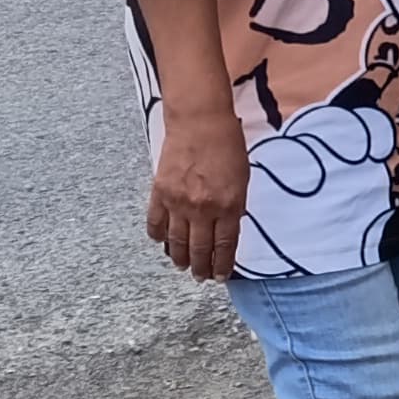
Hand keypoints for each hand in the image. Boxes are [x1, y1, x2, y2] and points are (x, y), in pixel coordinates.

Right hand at [146, 102, 245, 281]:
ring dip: (180, 258)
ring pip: (177, 242)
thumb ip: (235, 207)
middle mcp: (203, 208)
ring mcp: (179, 202)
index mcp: (229, 205)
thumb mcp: (243, 179)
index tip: (220, 277)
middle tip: (201, 277)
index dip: (222, 265)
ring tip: (182, 266)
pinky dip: (158, 237)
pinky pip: (156, 223)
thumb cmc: (227, 145)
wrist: (200, 120)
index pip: (224, 246)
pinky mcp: (160, 192)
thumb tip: (226, 231)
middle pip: (200, 249)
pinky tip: (162, 243)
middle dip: (201, 267)